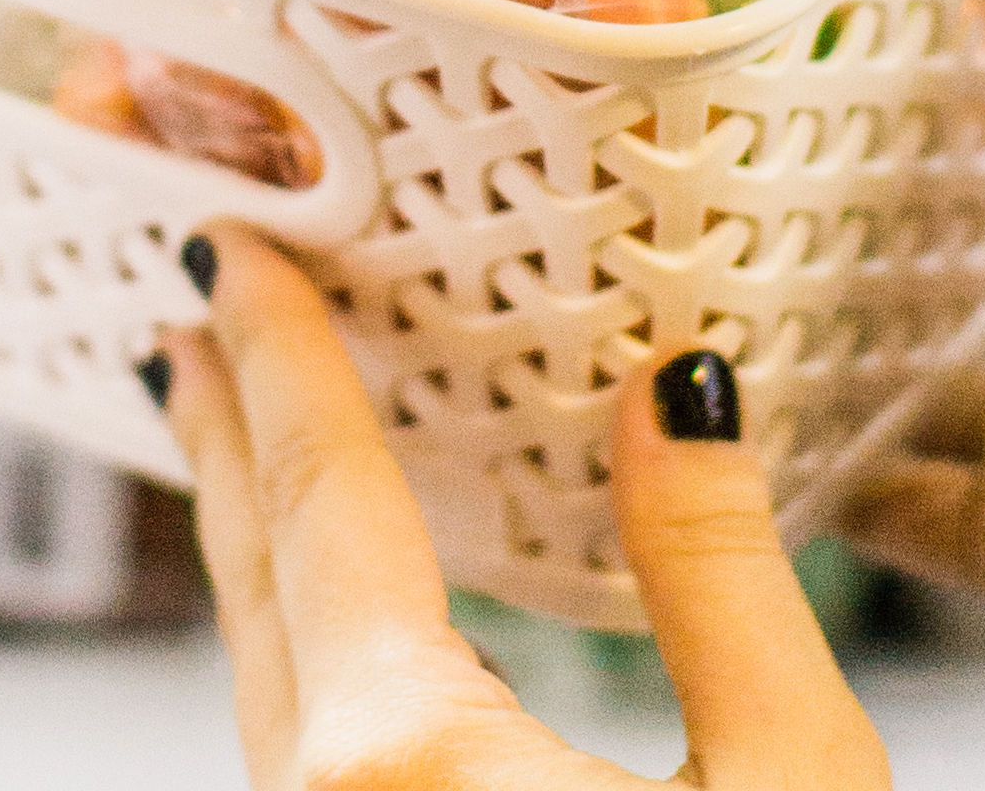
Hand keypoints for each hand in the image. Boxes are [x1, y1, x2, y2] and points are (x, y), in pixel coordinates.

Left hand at [154, 224, 890, 790]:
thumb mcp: (792, 785)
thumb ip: (718, 574)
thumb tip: (677, 391)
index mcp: (402, 754)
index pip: (319, 499)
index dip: (274, 355)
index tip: (223, 248)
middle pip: (256, 582)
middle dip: (226, 433)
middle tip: (192, 319)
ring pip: (270, 681)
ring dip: (260, 547)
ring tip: (249, 443)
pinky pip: (308, 753)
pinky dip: (304, 646)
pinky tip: (338, 628)